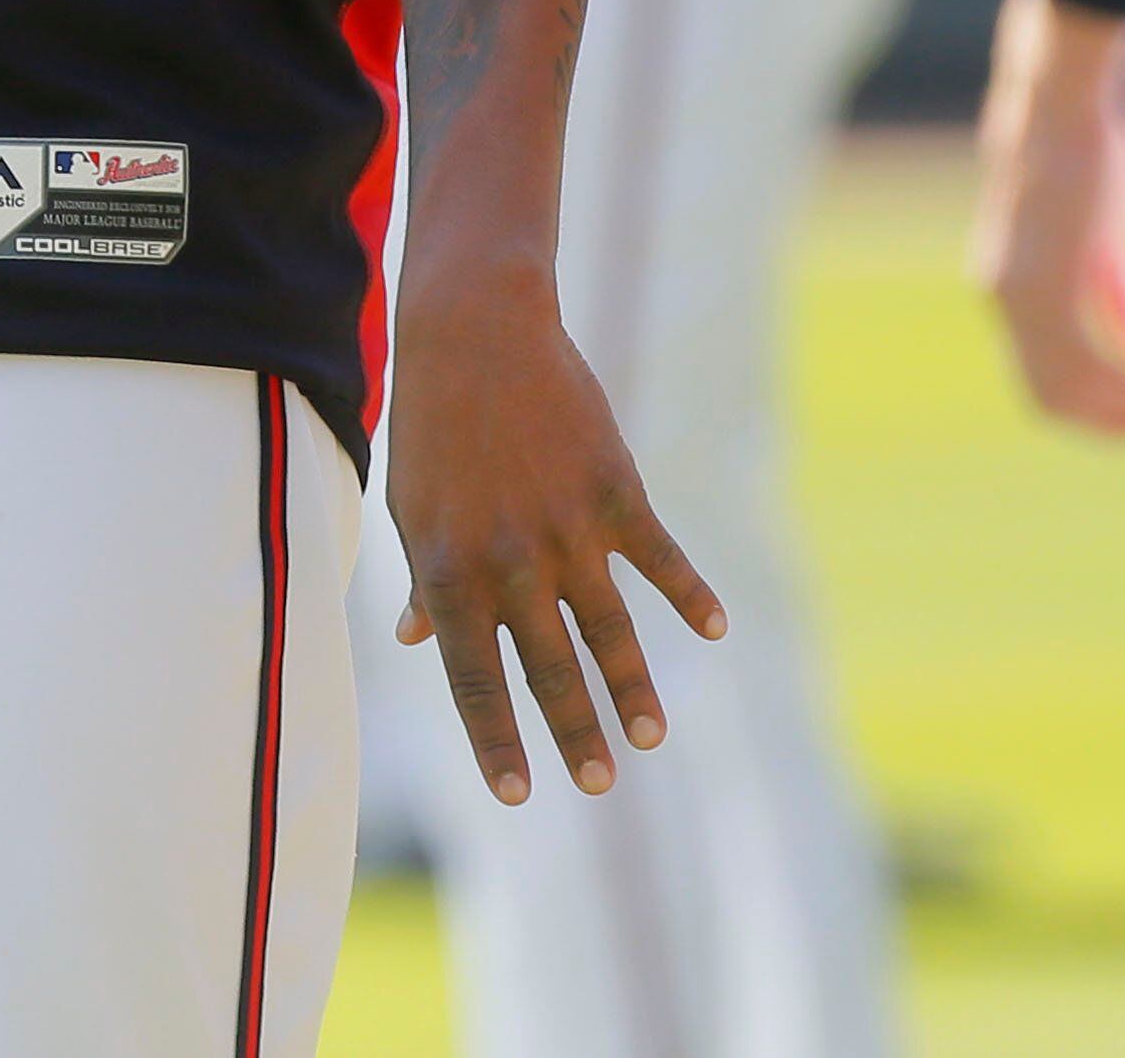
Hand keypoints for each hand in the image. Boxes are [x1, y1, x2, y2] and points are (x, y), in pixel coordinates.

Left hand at [384, 251, 726, 804]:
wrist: (474, 331)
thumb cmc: (432, 423)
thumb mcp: (412, 506)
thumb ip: (423, 576)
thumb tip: (416, 638)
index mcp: (449, 571)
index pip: (472, 679)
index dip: (495, 742)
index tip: (516, 795)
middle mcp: (509, 561)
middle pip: (547, 669)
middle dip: (574, 734)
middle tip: (597, 784)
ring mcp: (567, 528)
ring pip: (608, 630)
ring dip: (630, 689)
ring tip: (649, 740)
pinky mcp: (614, 490)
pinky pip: (658, 558)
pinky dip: (689, 594)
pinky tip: (712, 630)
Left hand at [971, 0, 1124, 432]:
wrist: (1064, 110)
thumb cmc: (1086, 159)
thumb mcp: (1104, 235)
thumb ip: (1114, 288)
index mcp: (1011, 289)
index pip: (1041, 378)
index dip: (1094, 408)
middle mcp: (1003, 299)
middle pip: (1049, 397)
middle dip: (1109, 422)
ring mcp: (1018, 295)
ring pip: (1065, 388)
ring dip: (1123, 410)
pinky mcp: (1043, 283)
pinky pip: (1083, 360)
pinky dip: (1124, 385)